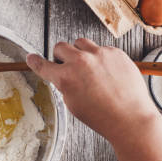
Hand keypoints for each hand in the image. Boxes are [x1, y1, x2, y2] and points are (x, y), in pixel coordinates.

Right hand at [25, 39, 159, 141]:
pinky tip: (106, 72)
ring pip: (81, 42)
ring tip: (88, 66)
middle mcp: (80, 62)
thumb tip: (62, 75)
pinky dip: (100, 57)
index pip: (43, 65)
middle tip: (68, 65)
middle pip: (61, 46)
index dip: (35, 61)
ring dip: (80, 51)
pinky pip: (102, 48)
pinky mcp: (115, 52)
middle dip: (61, 55)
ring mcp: (99, 54)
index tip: (31, 57)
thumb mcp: (72, 103)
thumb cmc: (102, 116)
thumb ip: (64, 84)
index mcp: (65, 77)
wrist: (130, 118)